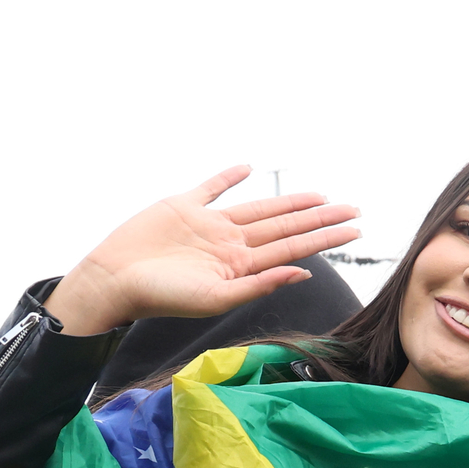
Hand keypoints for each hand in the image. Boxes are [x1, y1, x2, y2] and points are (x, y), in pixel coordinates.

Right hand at [46, 166, 360, 335]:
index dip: (325, 238)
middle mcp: (231, 244)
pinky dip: (228, 178)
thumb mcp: (215, 298)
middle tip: (354, 209)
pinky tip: (249, 169)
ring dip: (288, 202)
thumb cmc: (161, 297)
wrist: (114, 280)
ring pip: (259, 208)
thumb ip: (260, 285)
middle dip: (320, 219)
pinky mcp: (182, 206)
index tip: (355, 230)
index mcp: (241, 266)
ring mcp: (209, 225)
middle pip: (285, 227)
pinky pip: (212, 188)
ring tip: (319, 196)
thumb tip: (304, 272)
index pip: (294, 248)